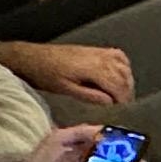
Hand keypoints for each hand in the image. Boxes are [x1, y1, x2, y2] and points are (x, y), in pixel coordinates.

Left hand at [0, 39, 131, 107]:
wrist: (33, 57)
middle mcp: (100, 58)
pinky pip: (118, 56)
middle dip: (127, 92)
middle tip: (124, 107)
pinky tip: (120, 75)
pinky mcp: (95, 50)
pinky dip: (123, 66)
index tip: (123, 111)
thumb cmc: (46, 75)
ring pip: (124, 66)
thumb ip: (90, 96)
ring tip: (123, 95)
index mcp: (94, 69)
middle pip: (124, 76)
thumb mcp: (66, 89)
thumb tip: (110, 103)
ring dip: (127, 81)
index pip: (118, 85)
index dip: (123, 100)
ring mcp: (98, 52)